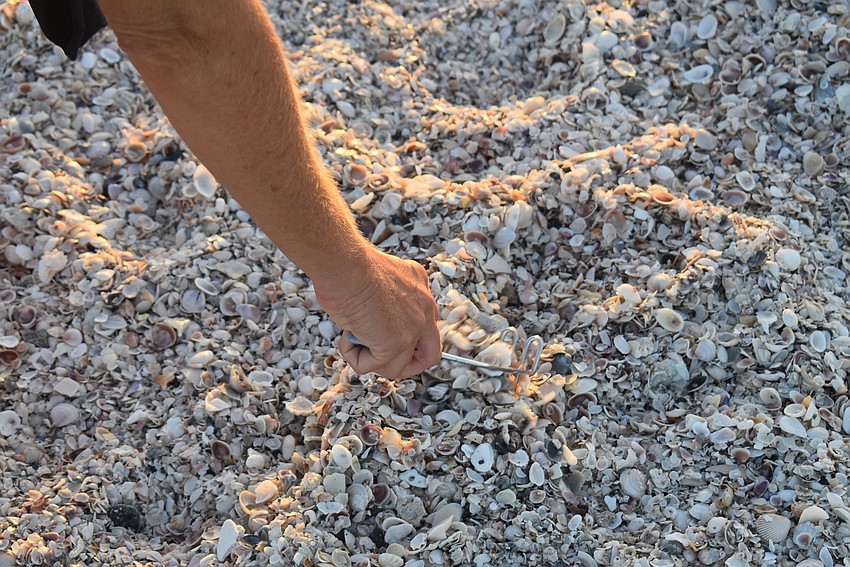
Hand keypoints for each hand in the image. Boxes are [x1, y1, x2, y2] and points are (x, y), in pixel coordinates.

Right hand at [314, 247, 440, 378]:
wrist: (345, 264)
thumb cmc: (351, 266)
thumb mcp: (379, 282)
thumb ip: (387, 303)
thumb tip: (372, 322)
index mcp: (420, 290)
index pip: (426, 326)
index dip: (405, 338)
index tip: (384, 335)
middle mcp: (424, 309)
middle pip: (429, 353)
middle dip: (404, 363)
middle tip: (378, 356)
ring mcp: (413, 329)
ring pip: (399, 367)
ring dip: (371, 360)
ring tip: (353, 339)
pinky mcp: (395, 343)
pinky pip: (373, 366)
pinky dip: (354, 358)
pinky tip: (346, 338)